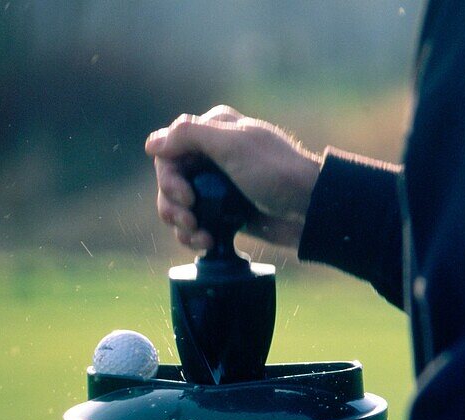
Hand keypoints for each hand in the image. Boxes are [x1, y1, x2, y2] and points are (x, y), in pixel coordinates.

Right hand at [145, 105, 321, 251]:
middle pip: (170, 181)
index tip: (185, 196)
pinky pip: (197, 224)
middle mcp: (214, 156)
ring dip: (181, 224)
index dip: (168, 177)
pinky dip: (195, 236)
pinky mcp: (228, 213)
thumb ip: (190, 135)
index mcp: (214, 131)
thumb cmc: (276, 173)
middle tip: (189, 221)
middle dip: (172, 204)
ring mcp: (220, 186)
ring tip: (199, 237)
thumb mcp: (233, 145)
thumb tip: (152, 143)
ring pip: (180, 205)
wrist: (311, 210)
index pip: (168, 151)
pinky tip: (206, 243)